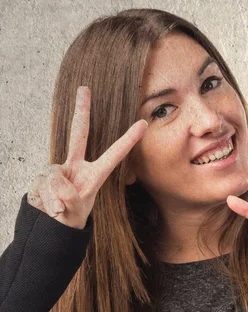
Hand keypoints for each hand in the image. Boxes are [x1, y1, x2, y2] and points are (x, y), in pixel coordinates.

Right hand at [27, 85, 146, 229]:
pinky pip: (41, 184)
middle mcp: (77, 166)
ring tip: (59, 209)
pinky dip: (44, 199)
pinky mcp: (43, 174)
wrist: (53, 224)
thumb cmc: (71, 216)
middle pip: (79, 133)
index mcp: (95, 175)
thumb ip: (66, 195)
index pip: (114, 155)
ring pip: (53, 176)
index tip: (143, 124)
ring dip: (54, 197)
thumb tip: (57, 178)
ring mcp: (59, 168)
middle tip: (84, 88)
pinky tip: (49, 206)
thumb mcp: (73, 210)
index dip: (128, 140)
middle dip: (81, 110)